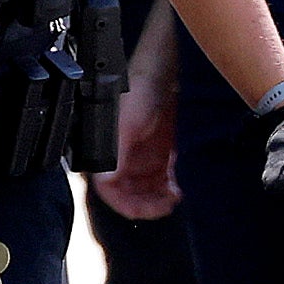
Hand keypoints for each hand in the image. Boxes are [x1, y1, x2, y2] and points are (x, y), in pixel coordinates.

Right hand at [92, 77, 181, 219]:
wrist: (161, 72)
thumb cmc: (139, 92)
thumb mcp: (126, 126)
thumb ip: (115, 155)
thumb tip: (106, 181)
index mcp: (106, 153)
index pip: (108, 191)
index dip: (124, 205)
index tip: (144, 211)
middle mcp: (121, 159)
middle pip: (128, 195)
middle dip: (145, 205)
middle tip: (165, 206)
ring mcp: (140, 158)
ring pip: (145, 192)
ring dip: (157, 200)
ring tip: (173, 199)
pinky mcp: (158, 155)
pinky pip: (160, 182)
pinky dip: (168, 191)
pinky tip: (177, 191)